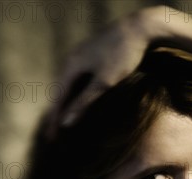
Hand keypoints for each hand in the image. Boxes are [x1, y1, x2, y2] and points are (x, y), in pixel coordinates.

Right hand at [45, 9, 153, 138]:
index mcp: (70, 66)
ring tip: (63, 125)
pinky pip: (75, 81)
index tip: (52, 139)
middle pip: (59, 93)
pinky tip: (78, 105)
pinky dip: (74, 96)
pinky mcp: (89, 57)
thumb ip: (84, 103)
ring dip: (64, 106)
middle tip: (53, 137)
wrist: (139, 27)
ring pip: (66, 87)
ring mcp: (79, 57)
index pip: (57, 99)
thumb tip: (66, 123)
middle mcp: (70, 60)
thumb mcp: (104, 83)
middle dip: (56, 115)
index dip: (54, 121)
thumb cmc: (123, 55)